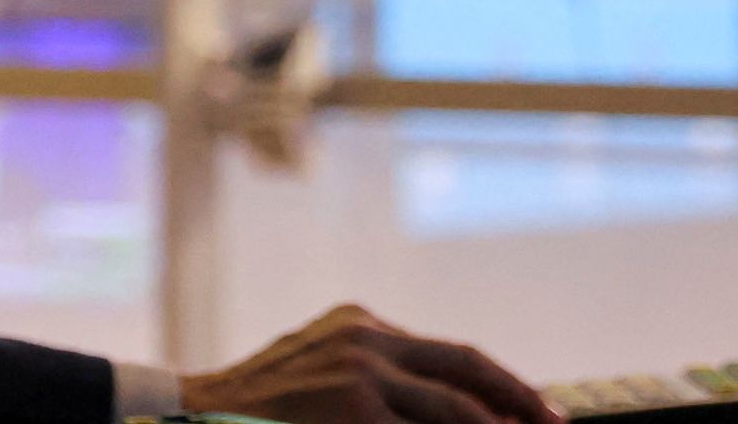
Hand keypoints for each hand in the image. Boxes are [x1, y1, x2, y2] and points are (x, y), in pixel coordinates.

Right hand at [182, 302, 559, 423]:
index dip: (502, 383)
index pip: (451, 354)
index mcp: (362, 323)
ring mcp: (359, 372)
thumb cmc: (263, 409)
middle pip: (466, 369)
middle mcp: (366, 338)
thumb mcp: (324, 374)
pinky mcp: (351, 408)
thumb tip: (450, 408)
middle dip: (519, 401)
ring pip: (453, 408)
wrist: (197, 414)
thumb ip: (377, 379)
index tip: (540, 408)